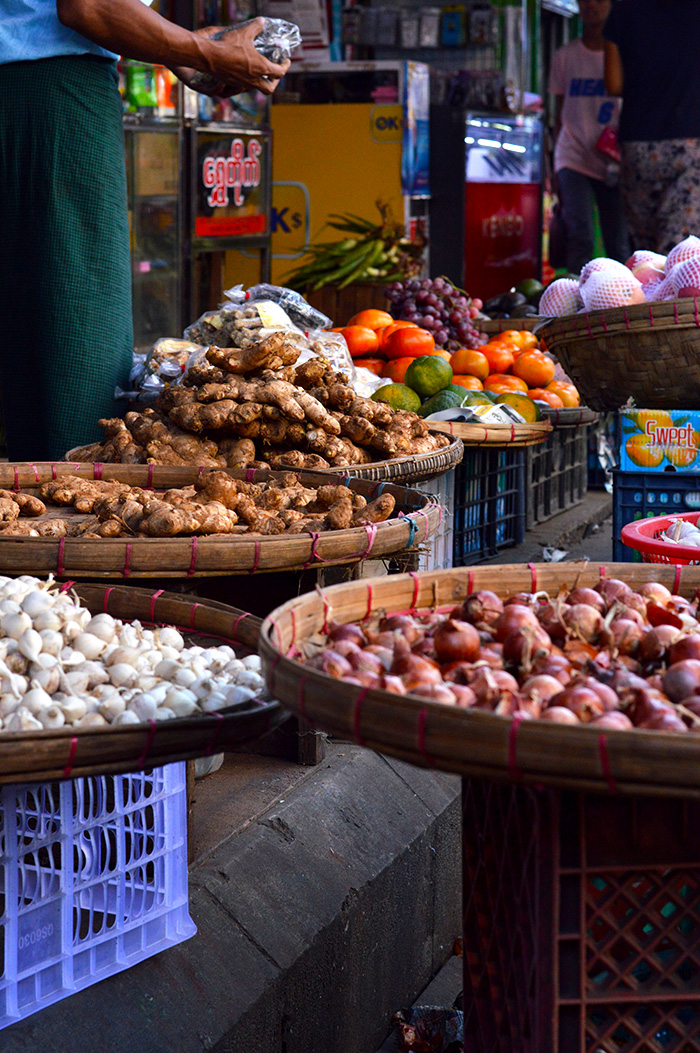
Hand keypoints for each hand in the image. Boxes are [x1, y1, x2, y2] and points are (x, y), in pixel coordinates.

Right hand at [174, 18, 290, 96]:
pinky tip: (246, 71)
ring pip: (257, 88)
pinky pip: (245, 86)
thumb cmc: (228, 45)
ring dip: (261, 81)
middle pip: (270, 89)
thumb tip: (262, 21)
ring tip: (260, 71)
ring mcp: (243, 83)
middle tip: (275, 73)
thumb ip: (255, 26)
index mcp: (261, 68)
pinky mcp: (233, 83)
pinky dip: (249, 80)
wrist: (209, 57)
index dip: (285, 67)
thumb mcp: (244, 32)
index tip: (286, 62)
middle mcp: (253, 80)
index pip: (279, 73)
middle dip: (275, 82)